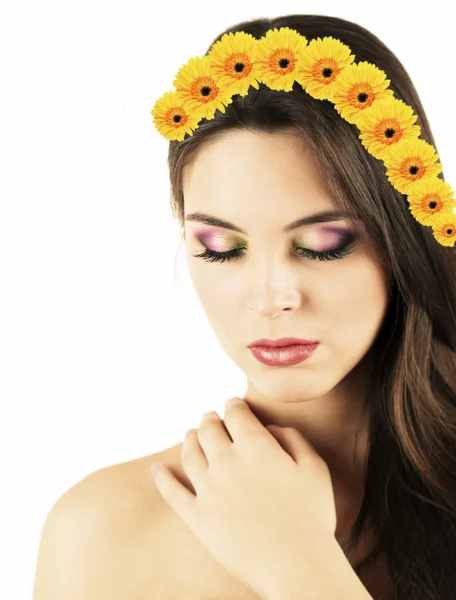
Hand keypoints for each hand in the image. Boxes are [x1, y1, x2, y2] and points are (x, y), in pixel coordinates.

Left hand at [150, 397, 337, 599]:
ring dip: (189, 439)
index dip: (234, 405)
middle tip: (210, 417)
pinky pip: (171, 491)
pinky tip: (156, 469)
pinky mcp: (196, 516)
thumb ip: (293, 439)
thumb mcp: (314, 468)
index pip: (236, 413)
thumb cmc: (312, 517)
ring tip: (190, 434)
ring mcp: (208, 488)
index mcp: (255, 445)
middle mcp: (227, 461)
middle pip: (209, 429)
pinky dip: (161, 477)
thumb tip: (271, 429)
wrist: (296, 564)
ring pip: (190, 453)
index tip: (234, 405)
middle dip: (210, 419)